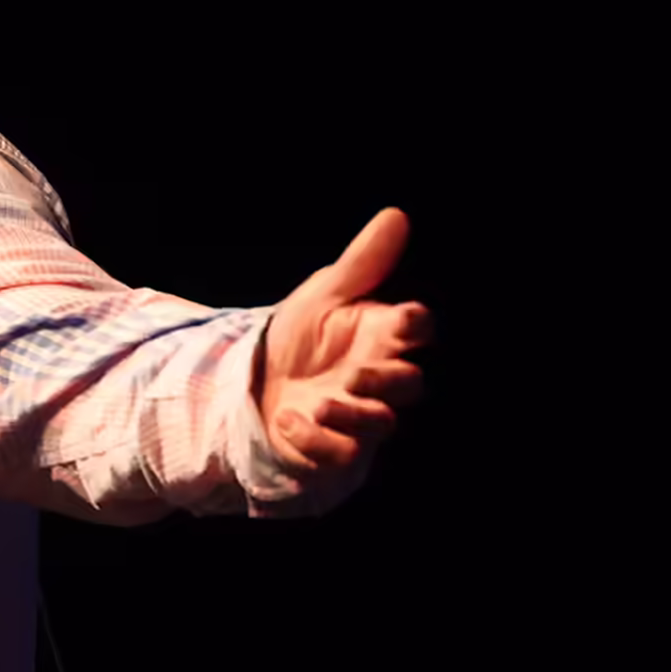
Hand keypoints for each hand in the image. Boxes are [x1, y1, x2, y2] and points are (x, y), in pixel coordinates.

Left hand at [256, 207, 433, 503]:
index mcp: (381, 337)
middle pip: (410, 385)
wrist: (253, 385)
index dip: (417, 325)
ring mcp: (360, 420)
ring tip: (319, 404)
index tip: (406, 318)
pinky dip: (314, 442)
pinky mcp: (335, 452)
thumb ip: (362, 263)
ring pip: (382, 425)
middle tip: (358, 374)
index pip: (417, 330)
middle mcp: (378, 380)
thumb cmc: (301, 338)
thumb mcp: (324, 295)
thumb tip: (396, 215)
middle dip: (390, 380)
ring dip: (356, 415)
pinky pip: (339, 456)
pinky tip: (287, 423)